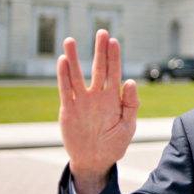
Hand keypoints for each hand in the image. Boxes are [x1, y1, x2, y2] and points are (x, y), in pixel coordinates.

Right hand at [57, 29, 138, 193]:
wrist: (94, 161)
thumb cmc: (114, 144)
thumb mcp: (128, 126)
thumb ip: (131, 104)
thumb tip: (130, 81)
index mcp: (114, 99)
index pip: (115, 73)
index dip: (114, 57)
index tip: (114, 41)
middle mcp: (97, 96)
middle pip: (98, 68)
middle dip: (100, 51)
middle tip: (101, 32)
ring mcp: (82, 101)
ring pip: (77, 75)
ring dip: (74, 58)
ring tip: (70, 40)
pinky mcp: (68, 109)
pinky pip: (65, 89)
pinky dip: (63, 75)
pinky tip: (62, 60)